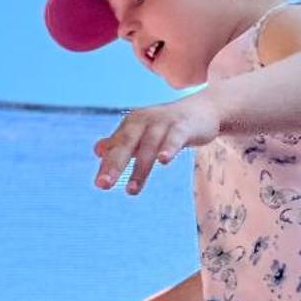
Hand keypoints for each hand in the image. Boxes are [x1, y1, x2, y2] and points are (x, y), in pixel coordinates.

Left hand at [94, 93, 220, 195]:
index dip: (107, 165)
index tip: (100, 184)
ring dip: (140, 169)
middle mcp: (144, 121)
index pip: (116, 146)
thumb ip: (121, 143)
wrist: (202, 110)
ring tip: (131, 190)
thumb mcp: (142, 133)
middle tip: (103, 184)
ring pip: (149, 147)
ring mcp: (164, 123)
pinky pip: (175, 138)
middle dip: (114, 164)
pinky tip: (163, 161)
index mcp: (132, 124)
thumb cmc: (167, 125)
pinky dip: (169, 148)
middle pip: (126, 143)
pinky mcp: (183, 127)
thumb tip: (98, 151)